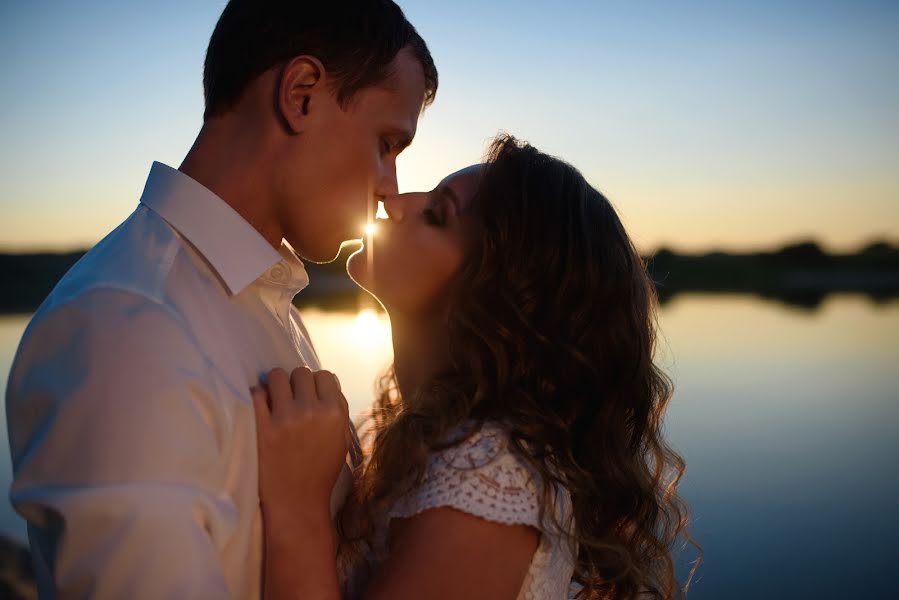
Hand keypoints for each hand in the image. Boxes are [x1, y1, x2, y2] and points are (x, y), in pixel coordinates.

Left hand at [253, 367, 350, 520]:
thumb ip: (339, 410)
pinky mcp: (261, 427)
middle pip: (300, 372)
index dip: (316, 383)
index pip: (324, 375)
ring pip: (277, 376)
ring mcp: (285, 418)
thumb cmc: (320, 474)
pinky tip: (259, 410)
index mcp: (334, 414)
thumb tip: (329, 384)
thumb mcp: (341, 441)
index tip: (308, 394)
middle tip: (289, 399)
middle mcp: (311, 411)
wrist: (296, 504)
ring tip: (273, 401)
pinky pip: (255, 394)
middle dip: (295, 383)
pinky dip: (256, 398)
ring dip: (275, 386)